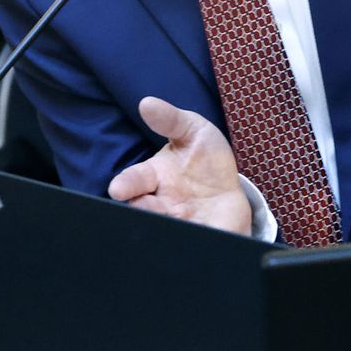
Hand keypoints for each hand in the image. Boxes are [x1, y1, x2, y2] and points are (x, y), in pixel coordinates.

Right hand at [107, 97, 250, 234]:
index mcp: (153, 178)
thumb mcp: (194, 131)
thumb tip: (146, 103)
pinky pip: (185, 248)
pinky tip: (192, 244)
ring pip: (157, 232)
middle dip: (137, 211)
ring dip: (158, 231)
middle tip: (141, 211)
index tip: (118, 188)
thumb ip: (171, 119)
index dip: (125, 184)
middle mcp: (157, 205)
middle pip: (139, 212)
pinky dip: (185, 248)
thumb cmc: (206, 161)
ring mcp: (174, 226)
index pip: (133, 181)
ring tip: (170, 226)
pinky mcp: (193, 243)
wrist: (232, 195)